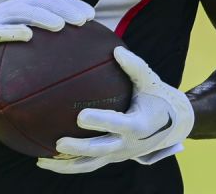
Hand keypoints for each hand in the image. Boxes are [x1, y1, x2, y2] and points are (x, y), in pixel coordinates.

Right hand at [0, 0, 93, 88]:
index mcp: (22, 11)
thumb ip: (44, 52)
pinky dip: (13, 31)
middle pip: (41, 1)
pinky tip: (28, 35)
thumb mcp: (24, 54)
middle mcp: (10, 10)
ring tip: (61, 25)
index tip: (92, 16)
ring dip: (42, 16)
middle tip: (84, 20)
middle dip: (63, 7)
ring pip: (22, 11)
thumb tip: (79, 69)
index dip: (71, 3)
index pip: (50, 0)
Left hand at [37, 47, 193, 173]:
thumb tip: (116, 50)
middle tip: (58, 142)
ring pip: (92, 163)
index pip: (118, 125)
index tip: (81, 116)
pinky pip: (89, 164)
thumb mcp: (151, 82)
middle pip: (102, 149)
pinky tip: (46, 161)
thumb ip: (135, 67)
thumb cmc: (156, 97)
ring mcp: (119, 154)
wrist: (172, 125)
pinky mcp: (111, 158)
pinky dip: (69, 165)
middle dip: (80, 148)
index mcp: (139, 124)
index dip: (101, 121)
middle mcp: (129, 144)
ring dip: (68, 165)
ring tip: (43, 161)